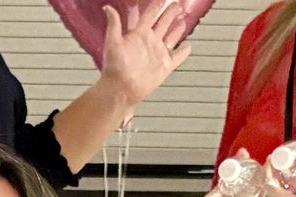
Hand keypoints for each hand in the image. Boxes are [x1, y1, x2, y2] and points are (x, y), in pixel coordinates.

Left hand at [98, 0, 192, 114]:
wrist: (121, 90)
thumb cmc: (114, 69)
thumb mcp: (112, 43)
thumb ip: (113, 24)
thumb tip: (107, 8)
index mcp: (139, 34)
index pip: (150, 14)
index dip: (157, 5)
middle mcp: (149, 42)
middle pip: (163, 22)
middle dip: (171, 12)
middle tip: (177, 4)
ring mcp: (158, 54)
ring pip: (171, 37)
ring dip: (177, 29)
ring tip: (183, 20)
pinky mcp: (164, 67)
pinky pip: (177, 58)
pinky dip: (183, 53)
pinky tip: (188, 47)